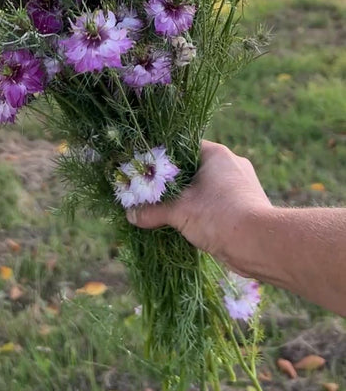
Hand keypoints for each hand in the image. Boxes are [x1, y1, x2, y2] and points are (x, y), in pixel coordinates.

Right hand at [126, 140, 271, 275]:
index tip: (148, 170)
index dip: (164, 158)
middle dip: (175, 182)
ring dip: (191, 198)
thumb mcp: (179, 212)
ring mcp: (242, 185)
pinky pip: (219, 202)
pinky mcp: (247, 205)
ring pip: (208, 187)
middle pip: (195, 168)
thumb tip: (130, 215)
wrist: (260, 244)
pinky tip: (191, 223)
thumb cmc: (218, 216)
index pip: (184, 147)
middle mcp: (232, 164)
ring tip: (170, 210)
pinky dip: (205, 211)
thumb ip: (153, 211)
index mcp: (216, 153)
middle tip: (154, 192)